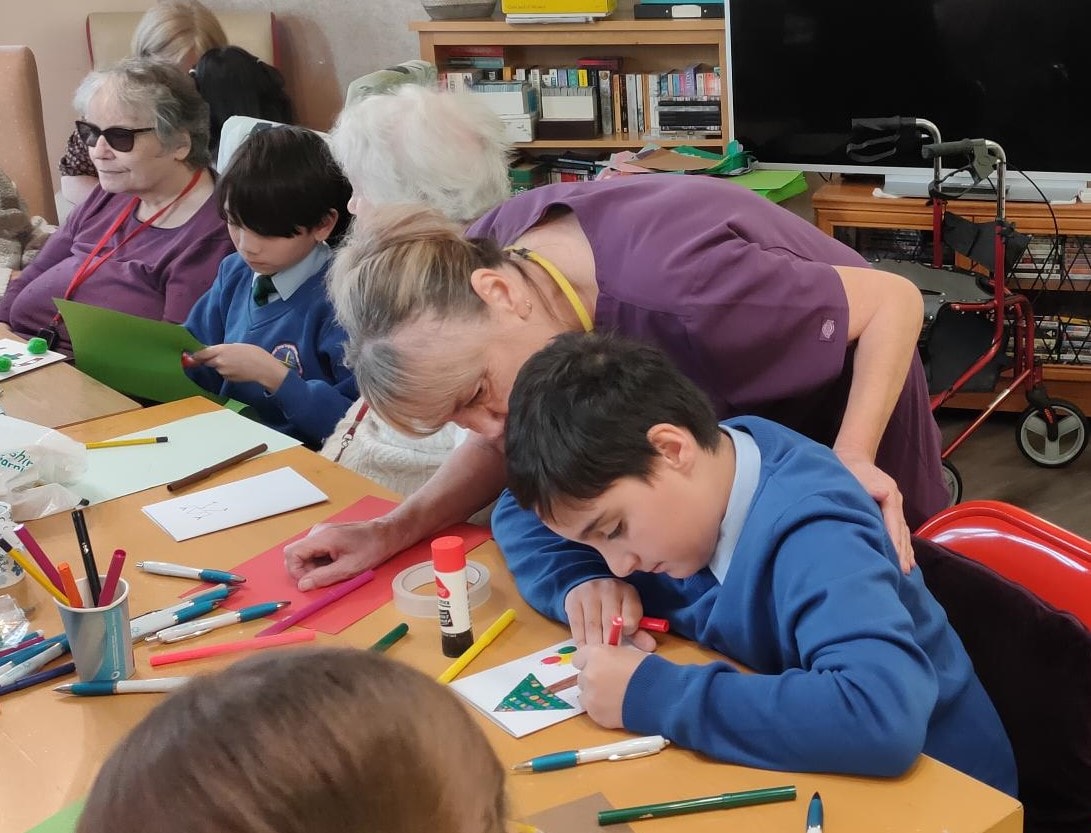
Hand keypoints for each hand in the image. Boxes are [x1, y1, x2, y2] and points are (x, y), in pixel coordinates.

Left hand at [190, 343, 289, 391]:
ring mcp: (223, 371)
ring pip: (217, 368)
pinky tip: (238, 369)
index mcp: (221, 350)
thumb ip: (224, 349)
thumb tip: (215, 351)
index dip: (196, 355)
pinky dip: (228, 372)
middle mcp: (219, 361)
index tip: (193, 356)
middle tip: (220, 358)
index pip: (201, 353)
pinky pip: (224, 374)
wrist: (263, 368)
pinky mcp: (228, 378)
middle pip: (207, 361)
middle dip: (210, 360)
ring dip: (221, 366)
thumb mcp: (237, 345)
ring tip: (235, 363)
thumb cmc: (254, 353)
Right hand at [283, 519, 398, 590]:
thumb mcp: (348, 568)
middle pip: (296, 554)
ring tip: (336, 569)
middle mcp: (317, 532)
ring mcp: (321, 532)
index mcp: (321, 537)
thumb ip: (323, 577)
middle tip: (326, 577)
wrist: (385, 534)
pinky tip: (336, 563)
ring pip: (305, 554)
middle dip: (306, 571)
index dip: (296, 571)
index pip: (291, 553)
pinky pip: (314, 551)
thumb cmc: (371, 548)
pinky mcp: (326, 535)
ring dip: (314, 567)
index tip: (311, 582)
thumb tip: (303, 586)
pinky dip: (320, 562)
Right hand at [564, 578, 657, 651]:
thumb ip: (639, 632)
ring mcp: (589, 593)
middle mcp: (609, 589)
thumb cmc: (614, 605)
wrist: (589, 583)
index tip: (624, 644)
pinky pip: (576, 624)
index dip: (628, 633)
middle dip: (609, 644)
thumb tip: (651, 647)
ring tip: (596, 658)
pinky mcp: (574, 600)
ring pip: (592, 625)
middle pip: (610, 622)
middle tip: (609, 660)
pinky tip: (584, 649)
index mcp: (627, 592)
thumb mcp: (628, 613)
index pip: (630, 616)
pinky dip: (580, 640)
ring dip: (594, 645)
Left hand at [572, 643, 648, 728]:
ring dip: (595, 695)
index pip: (579, 658)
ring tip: (614, 697)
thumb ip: (611, 657)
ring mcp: (590, 696)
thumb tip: (607, 663)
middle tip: (610, 683)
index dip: (590, 662)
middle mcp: (588, 674)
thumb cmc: (648, 671)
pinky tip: (617, 707)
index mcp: (596, 654)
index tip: (599, 666)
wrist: (659, 696)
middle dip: (593, 679)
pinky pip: (592, 710)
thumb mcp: (628, 653)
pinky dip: (601, 709)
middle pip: (582, 677)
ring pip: (585, 694)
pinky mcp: (595, 714)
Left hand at [835, 450, 914, 572]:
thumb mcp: (858, 473)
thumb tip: (883, 493)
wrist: (852, 457)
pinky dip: (904, 545)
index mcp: (889, 494)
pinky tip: (907, 558)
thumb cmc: (850, 469)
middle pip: (901, 530)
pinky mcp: (890, 510)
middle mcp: (895, 501)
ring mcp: (894, 506)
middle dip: (902, 551)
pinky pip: (900, 530)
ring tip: (907, 570)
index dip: (895, 541)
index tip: (896, 559)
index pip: (893, 522)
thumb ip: (870, 485)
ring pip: (903, 532)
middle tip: (903, 572)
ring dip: (905, 551)